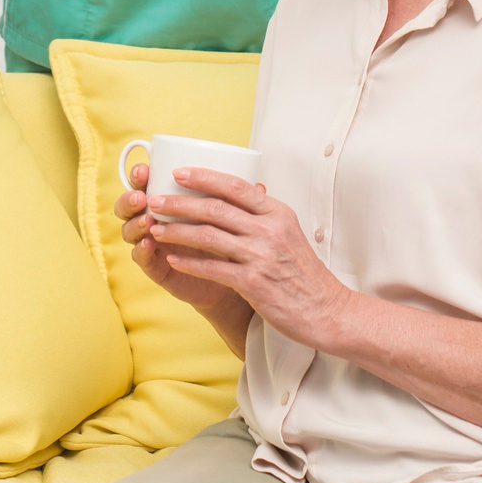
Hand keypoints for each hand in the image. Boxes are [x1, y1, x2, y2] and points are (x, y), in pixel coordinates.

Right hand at [116, 163, 244, 318]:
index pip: (148, 182)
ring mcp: (154, 243)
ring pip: (130, 230)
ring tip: (146, 220)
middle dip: (130, 196)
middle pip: (132, 203)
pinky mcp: (157, 268)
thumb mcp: (232, 218)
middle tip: (140, 195)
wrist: (232, 280)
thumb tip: (261, 187)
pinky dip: (142, 250)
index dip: (141, 174)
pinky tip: (149, 243)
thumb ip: (239, 201)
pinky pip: (142, 258)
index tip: (145, 167)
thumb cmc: (230, 240)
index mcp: (170, 199)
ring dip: (135, 223)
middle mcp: (157, 218)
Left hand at [149, 168, 350, 349]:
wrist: (326, 310)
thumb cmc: (303, 272)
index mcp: (277, 212)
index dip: (204, 177)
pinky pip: (212, 268)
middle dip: (180, 202)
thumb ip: (263, 214)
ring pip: (208, 235)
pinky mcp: (252, 283)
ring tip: (155, 228)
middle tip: (155, 200)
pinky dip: (189, 262)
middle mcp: (269, 229)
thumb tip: (242, 191)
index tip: (178, 172)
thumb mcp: (289, 232)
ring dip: (177, 231)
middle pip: (215, 208)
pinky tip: (172, 259)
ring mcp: (260, 255)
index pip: (235, 186)